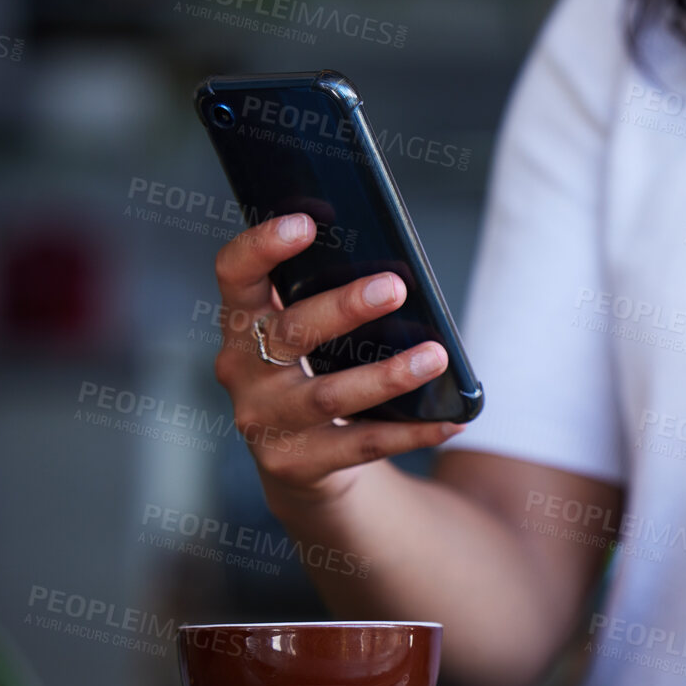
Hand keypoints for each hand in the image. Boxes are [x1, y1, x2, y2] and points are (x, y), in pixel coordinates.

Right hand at [211, 213, 463, 504]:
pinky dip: (412, 432)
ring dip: (388, 375)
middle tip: (396, 287)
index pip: (235, 275)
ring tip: (436, 356)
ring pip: (330, 395)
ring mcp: (264, 420)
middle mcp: (241, 369)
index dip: (262, 246)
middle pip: (291, 332)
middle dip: (344, 307)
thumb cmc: (312, 372)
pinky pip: (362, 444)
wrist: (298, 461)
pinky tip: (451, 421)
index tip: (305, 223)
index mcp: (242, 322)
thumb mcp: (306, 334)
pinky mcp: (295, 463)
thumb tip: (394, 267)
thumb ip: (324, 298)